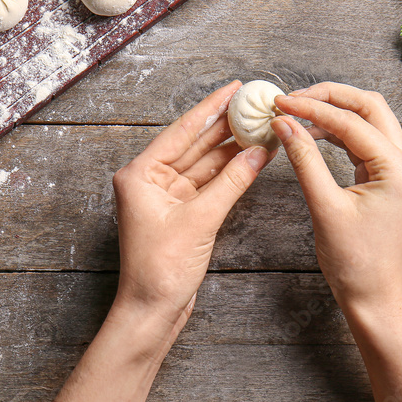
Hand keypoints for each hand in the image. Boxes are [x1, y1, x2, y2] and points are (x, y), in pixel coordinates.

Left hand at [112, 80, 272, 327]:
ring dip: (231, 150)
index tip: (233, 88)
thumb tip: (257, 153)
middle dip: (225, 127)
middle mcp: (150, 181)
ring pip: (204, 165)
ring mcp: (166, 197)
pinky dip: (229, 174)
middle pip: (194, 145)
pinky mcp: (180, 214)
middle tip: (254, 106)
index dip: (210, 108)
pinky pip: (208, 185)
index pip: (182, 131)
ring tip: (261, 129)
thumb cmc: (160, 271)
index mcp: (140, 174)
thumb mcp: (200, 221)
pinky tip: (251, 159)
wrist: (152, 312)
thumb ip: (232, 184)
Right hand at [270, 83, 401, 311]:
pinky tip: (310, 132)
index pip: (351, 121)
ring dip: (332, 111)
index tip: (280, 103)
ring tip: (295, 113)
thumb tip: (285, 123)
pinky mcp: (385, 176)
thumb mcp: (325, 208)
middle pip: (368, 106)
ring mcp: (397, 168)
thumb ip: (305, 160)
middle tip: (291, 98)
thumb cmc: (355, 262)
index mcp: (397, 168)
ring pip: (367, 119)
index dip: (313, 107)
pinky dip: (336, 131)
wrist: (373, 296)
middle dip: (329, 96)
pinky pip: (361, 140)